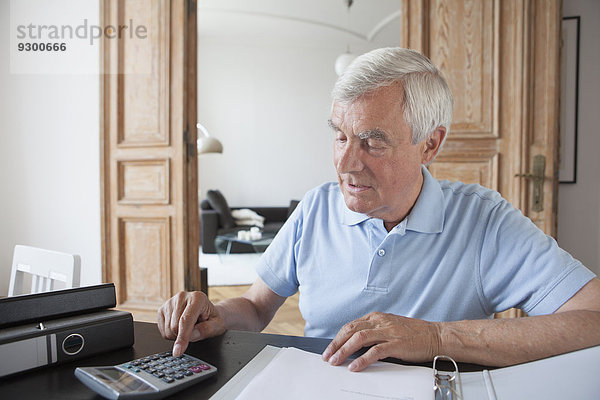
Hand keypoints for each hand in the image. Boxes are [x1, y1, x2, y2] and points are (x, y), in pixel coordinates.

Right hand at [157, 291, 225, 356]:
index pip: (186, 320)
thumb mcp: (218, 325)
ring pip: (167, 330)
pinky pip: (162, 331)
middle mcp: (182, 297)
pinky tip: (180, 326)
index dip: (182, 337)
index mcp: (197, 298)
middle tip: (195, 330)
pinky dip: (171, 334)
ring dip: (177, 335)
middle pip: (174, 327)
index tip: (178, 351)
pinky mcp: (162, 309)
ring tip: (189, 326)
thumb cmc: (213, 318)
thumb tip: (191, 336)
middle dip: (184, 336)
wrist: (207, 312)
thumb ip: (206, 330)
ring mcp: (170, 302)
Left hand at [321, 312, 441, 371]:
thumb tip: (356, 344)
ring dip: (344, 351)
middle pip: (351, 331)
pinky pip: (374, 351)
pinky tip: (354, 367)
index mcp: (377, 317)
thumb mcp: (390, 327)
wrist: (436, 336)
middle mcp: (380, 322)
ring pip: (358, 339)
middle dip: (336, 344)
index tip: (330, 348)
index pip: (351, 326)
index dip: (338, 337)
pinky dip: (362, 360)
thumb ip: (374, 332)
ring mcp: (388, 332)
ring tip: (336, 361)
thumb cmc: (415, 334)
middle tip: (327, 356)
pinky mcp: (396, 344)